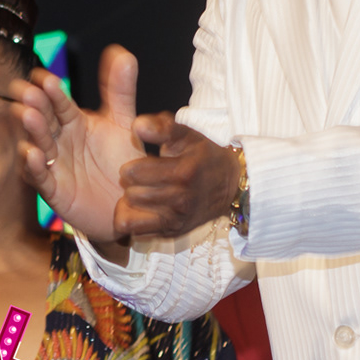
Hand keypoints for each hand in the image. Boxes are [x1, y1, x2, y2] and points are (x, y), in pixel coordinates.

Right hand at [15, 45, 145, 244]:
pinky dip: (34, 167)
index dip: (52, 90)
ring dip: (32, 130)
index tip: (45, 76)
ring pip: (38, 144)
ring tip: (28, 115)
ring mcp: (54, 165)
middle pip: (44, 119)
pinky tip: (32, 154)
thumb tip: (121, 52)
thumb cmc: (120, 161)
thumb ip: (120, 90)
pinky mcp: (54, 191)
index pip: (59, 102)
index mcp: (74, 121)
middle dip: (35, 104)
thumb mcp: (123, 122)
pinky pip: (40, 178)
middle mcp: (59, 140)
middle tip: (27, 91)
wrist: (128, 204)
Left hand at [115, 114, 242, 239]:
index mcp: (183, 172)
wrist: (229, 185)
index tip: (139, 164)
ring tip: (141, 191)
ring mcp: (177, 220)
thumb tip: (137, 126)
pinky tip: (141, 208)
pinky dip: (133, 219)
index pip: (135, 173)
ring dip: (131, 201)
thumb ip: (161, 127)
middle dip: (130, 183)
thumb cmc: (201, 155)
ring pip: (131, 212)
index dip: (132, 166)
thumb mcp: (186, 134)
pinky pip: (136, 231)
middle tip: (139, 179)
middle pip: (132, 193)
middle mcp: (181, 200)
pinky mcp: (172, 233)